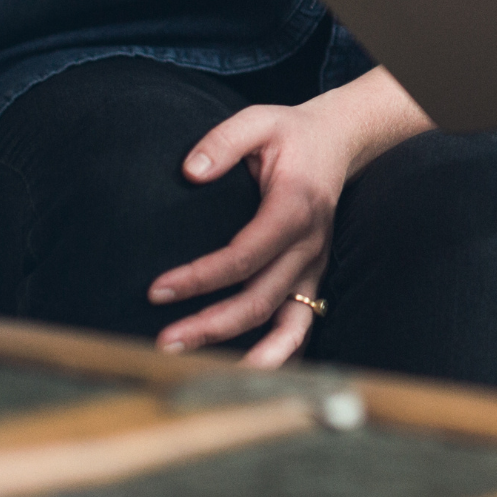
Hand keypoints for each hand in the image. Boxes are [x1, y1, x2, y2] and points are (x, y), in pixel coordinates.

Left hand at [147, 68, 434, 366]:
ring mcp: (315, 265)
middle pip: (260, 299)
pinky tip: (249, 375)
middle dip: (212, 326)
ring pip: (288, 323)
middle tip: (165, 342)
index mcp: (295, 207)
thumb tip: (189, 172)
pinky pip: (302, 325)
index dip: (201, 277)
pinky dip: (280, 354)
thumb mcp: (258, 120)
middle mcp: (310, 244)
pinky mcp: (313, 276)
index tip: (157, 289)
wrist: (339, 141)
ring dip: (250, 354)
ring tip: (211, 376)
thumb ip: (223, 141)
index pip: (245, 255)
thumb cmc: (291, 133)